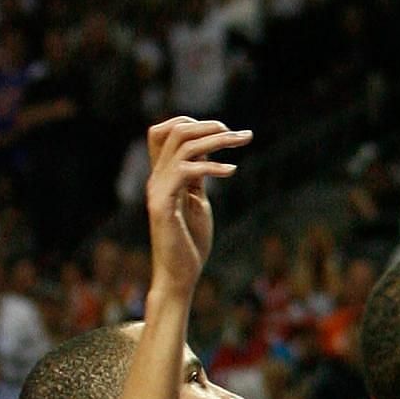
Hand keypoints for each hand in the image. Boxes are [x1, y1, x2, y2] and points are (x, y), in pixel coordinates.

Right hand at [143, 117, 249, 291]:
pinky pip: (185, 171)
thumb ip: (197, 177)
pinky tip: (232, 170)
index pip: (166, 132)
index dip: (194, 124)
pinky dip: (212, 166)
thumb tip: (209, 153)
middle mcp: (157, 178)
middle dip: (210, 126)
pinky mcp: (163, 205)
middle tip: (240, 134)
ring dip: (217, 140)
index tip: (225, 131)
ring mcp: (158, 190)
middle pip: (175, 131)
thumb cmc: (190, 241)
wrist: (179, 274)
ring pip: (183, 146)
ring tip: (242, 141)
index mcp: (164, 176)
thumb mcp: (197, 200)